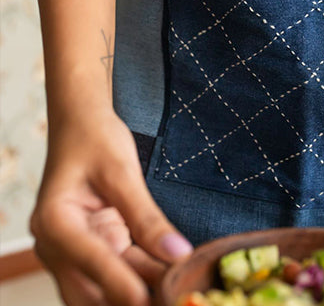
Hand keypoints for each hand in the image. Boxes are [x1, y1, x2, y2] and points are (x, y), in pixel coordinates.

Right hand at [30, 108, 192, 305]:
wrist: (81, 125)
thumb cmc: (95, 139)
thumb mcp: (122, 171)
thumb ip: (146, 215)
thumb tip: (177, 252)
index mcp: (55, 221)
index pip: (89, 260)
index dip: (119, 284)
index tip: (148, 300)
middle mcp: (56, 245)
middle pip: (89, 292)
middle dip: (128, 300)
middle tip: (169, 299)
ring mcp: (73, 250)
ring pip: (102, 290)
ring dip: (137, 293)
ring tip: (175, 292)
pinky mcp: (92, 248)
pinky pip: (117, 273)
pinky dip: (141, 278)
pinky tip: (170, 279)